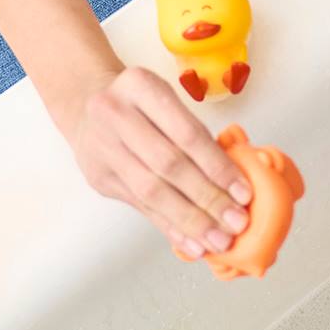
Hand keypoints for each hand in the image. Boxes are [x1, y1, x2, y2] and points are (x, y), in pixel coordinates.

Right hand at [60, 65, 251, 255]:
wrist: (85, 106)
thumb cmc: (141, 105)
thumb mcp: (167, 100)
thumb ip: (196, 134)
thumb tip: (236, 183)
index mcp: (140, 86)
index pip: (187, 133)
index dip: (218, 166)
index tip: (244, 193)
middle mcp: (115, 114)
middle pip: (169, 164)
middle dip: (208, 198)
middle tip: (236, 223)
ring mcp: (103, 148)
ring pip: (152, 192)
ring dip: (191, 220)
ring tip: (218, 240)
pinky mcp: (99, 177)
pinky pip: (141, 207)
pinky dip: (170, 227)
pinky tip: (193, 243)